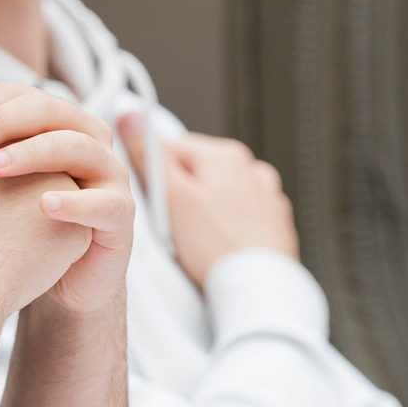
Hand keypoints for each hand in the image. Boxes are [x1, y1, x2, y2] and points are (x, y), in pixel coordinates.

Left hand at [0, 70, 134, 318]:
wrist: (57, 279)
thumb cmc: (25, 222)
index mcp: (59, 124)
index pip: (22, 96)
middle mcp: (89, 141)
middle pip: (51, 111)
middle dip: (2, 123)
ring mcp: (110, 177)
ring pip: (78, 147)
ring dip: (33, 153)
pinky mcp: (120, 217)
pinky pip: (104, 203)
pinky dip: (74, 202)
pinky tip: (42, 207)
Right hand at [121, 114, 296, 289]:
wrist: (257, 290)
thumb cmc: (215, 246)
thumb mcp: (172, 196)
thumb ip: (150, 155)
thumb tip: (132, 116)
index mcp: (226, 154)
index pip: (173, 148)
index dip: (153, 175)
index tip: (152, 201)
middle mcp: (253, 169)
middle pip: (197, 172)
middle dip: (180, 195)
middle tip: (172, 225)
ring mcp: (268, 198)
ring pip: (218, 196)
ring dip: (203, 212)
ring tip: (195, 241)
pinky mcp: (275, 226)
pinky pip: (239, 218)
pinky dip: (226, 229)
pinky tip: (217, 248)